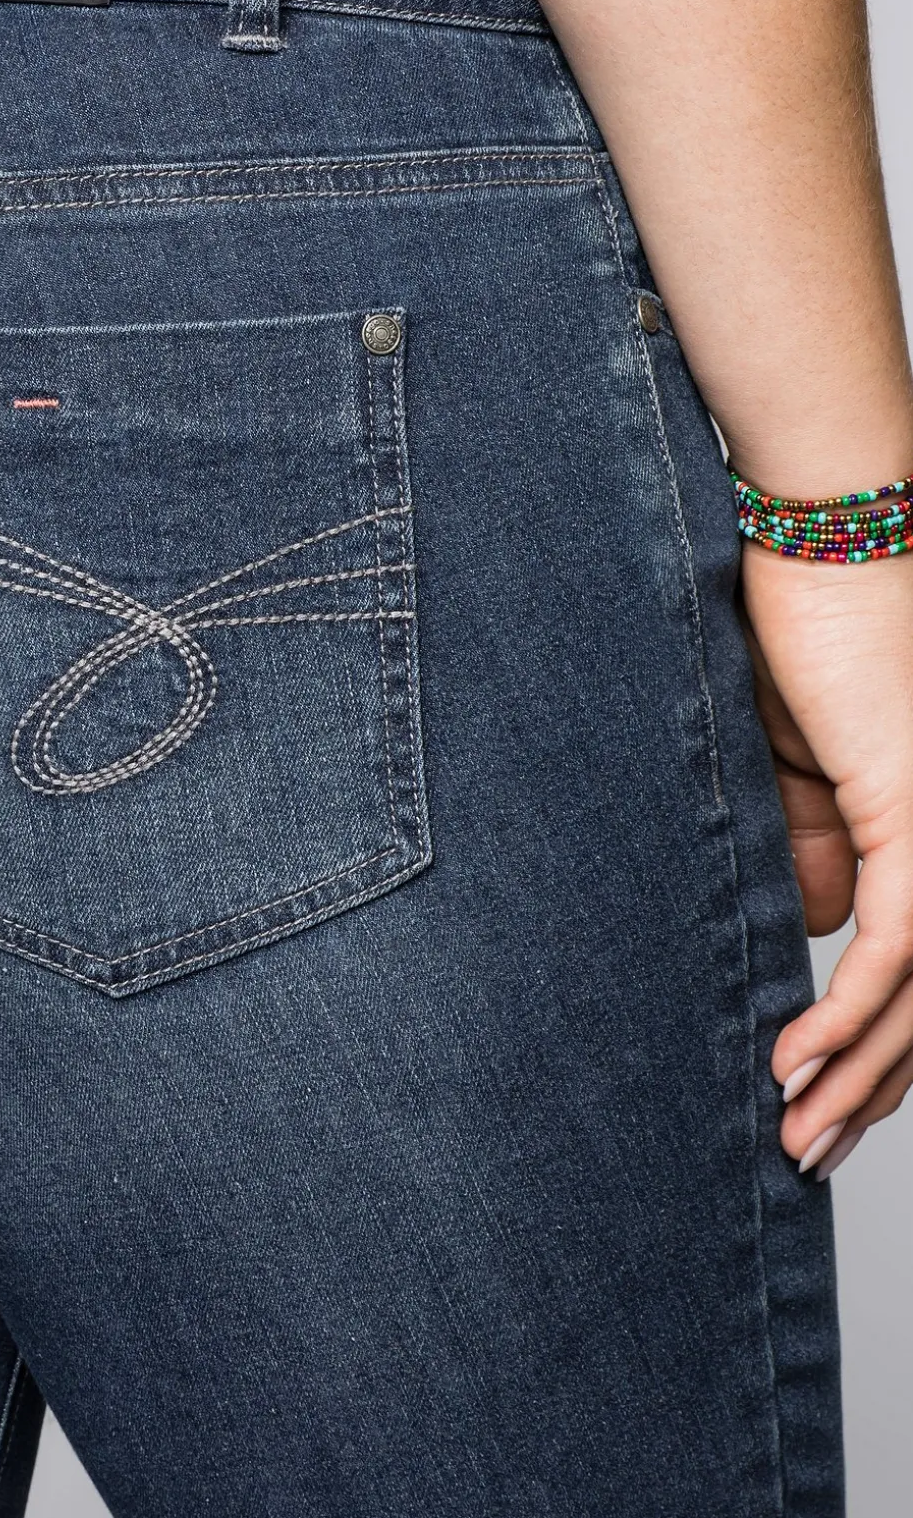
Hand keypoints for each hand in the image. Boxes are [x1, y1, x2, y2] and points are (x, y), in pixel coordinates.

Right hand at [743, 540, 912, 1178]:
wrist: (825, 538)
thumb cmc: (809, 627)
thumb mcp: (797, 761)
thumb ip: (814, 847)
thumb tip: (818, 931)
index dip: (873, 1043)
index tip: (817, 1093)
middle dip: (869, 1089)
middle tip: (807, 1151)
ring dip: (855, 1078)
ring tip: (797, 1140)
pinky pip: (892, 951)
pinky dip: (846, 1018)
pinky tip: (797, 1068)